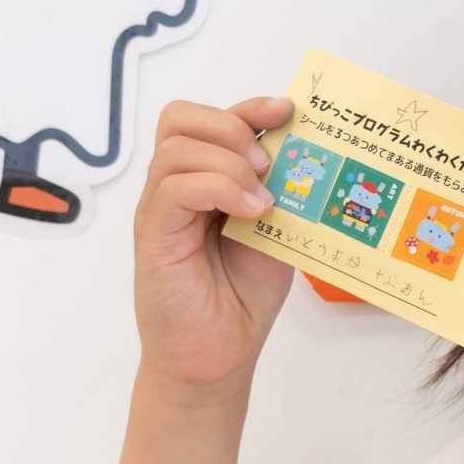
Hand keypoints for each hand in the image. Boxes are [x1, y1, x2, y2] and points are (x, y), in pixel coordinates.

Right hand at [132, 95, 295, 392]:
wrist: (218, 356)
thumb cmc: (243, 296)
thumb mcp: (277, 232)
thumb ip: (284, 193)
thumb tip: (309, 155)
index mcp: (205, 180)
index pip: (212, 120)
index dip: (249, 107)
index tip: (289, 110)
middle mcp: (176, 188)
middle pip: (181, 118)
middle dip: (232, 125)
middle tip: (268, 162)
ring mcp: (160, 210)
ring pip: (176, 148)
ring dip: (228, 161)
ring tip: (263, 196)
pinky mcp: (153, 236)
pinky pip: (173, 188)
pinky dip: (218, 188)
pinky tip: (252, 211)